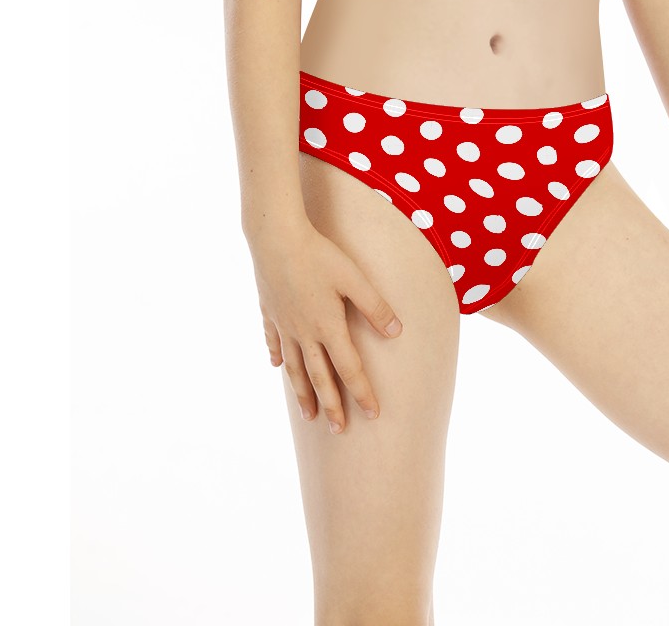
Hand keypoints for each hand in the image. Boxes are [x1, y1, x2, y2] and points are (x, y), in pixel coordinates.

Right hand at [248, 219, 404, 433]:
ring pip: (294, 368)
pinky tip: (277, 366)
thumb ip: (375, 306)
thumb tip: (398, 331)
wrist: (275, 238)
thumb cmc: (319, 254)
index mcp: (328, 326)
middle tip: (338, 431)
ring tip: (308, 415)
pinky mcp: (270, 312)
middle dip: (331, 406)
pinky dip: (277, 356)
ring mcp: (284, 324)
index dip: (362, 392)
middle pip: (319, 377)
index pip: (349, 369)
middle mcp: (304, 332)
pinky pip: (273, 341)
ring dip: (302, 393)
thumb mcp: (354, 278)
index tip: (372, 414)